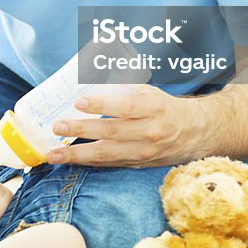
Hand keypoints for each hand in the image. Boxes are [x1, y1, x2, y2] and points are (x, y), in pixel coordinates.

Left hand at [48, 84, 205, 166]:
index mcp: (152, 107)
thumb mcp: (148, 91)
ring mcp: (144, 151)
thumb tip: (88, 82)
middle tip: (58, 126)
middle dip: (81, 130)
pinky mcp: (139, 164)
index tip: (79, 102)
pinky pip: (110, 164)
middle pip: (111, 132)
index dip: (101, 105)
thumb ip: (121, 89)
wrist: (193, 133)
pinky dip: (89, 163)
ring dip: (78, 155)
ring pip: (107, 154)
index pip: (125, 106)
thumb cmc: (164, 107)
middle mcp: (149, 131)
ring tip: (54, 154)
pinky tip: (71, 161)